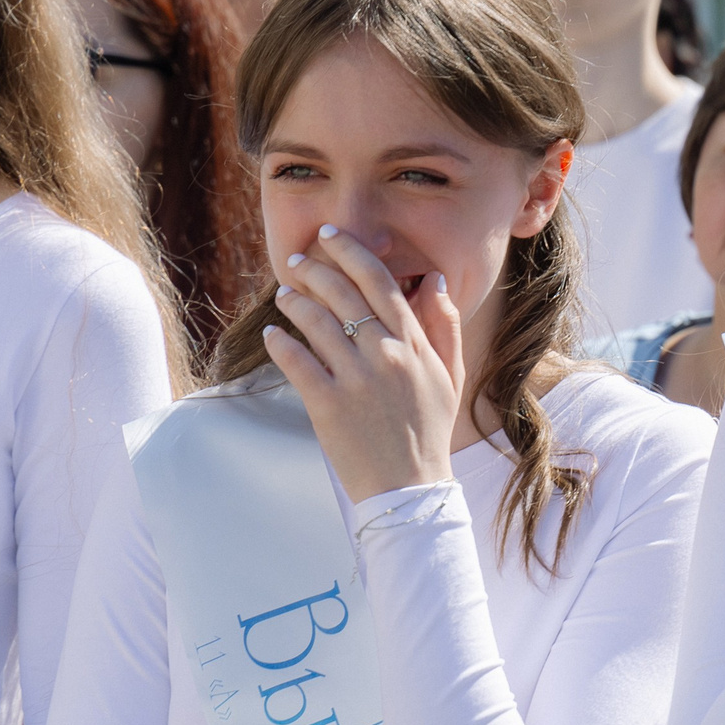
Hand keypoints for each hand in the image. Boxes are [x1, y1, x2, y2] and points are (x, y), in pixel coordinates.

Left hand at [263, 226, 463, 502]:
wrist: (410, 488)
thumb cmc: (429, 431)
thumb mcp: (450, 376)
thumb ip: (444, 326)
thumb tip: (434, 280)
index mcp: (416, 346)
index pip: (381, 283)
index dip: (352, 253)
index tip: (331, 236)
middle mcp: (387, 356)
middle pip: (343, 295)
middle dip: (315, 269)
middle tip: (297, 261)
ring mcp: (356, 380)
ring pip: (316, 322)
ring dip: (295, 301)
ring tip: (285, 294)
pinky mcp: (328, 405)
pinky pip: (296, 361)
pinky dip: (281, 342)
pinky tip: (274, 334)